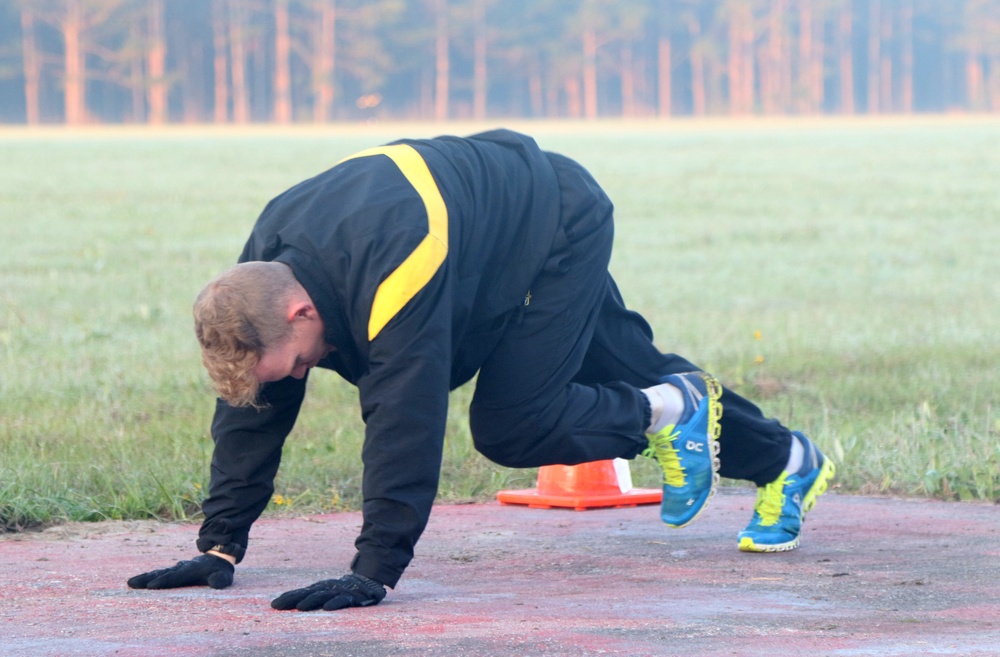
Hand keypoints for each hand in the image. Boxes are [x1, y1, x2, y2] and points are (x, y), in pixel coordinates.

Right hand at [127, 554, 234, 589]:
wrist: (218, 556)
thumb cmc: (220, 571)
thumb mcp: (224, 576)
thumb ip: (220, 580)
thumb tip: (216, 583)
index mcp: (192, 570)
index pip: (176, 577)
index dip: (165, 581)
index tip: (152, 585)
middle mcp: (181, 568)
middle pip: (162, 573)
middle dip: (147, 579)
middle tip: (132, 583)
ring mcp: (177, 568)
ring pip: (159, 572)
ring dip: (144, 577)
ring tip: (130, 582)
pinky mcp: (174, 571)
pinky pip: (160, 573)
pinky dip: (148, 577)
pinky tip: (138, 582)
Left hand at [271, 573, 385, 610]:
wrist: (370, 579)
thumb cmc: (345, 589)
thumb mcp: (328, 591)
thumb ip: (314, 596)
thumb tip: (291, 603)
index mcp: (320, 588)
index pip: (302, 592)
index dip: (289, 597)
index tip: (274, 604)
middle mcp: (328, 588)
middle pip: (308, 593)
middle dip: (293, 599)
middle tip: (278, 605)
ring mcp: (340, 591)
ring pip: (323, 595)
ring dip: (311, 601)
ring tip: (300, 607)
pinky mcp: (354, 596)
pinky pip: (344, 600)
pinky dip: (336, 602)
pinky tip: (328, 607)